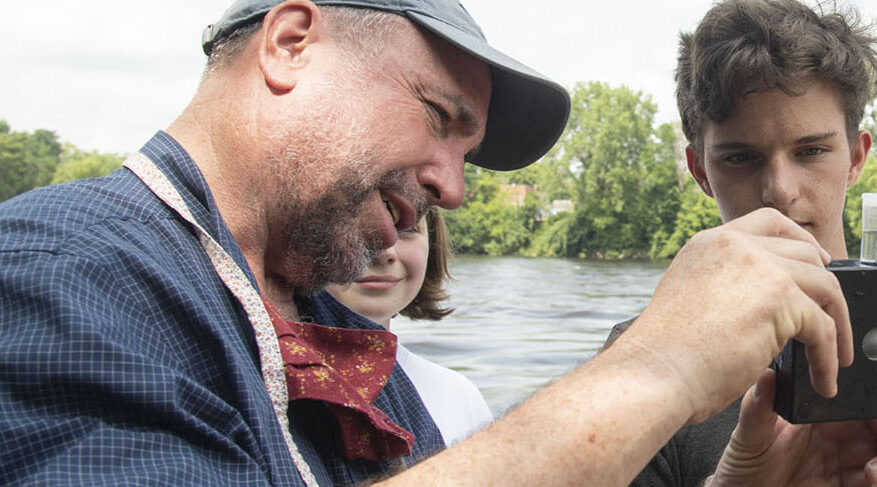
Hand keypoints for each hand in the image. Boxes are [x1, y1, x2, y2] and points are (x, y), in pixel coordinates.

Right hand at [621, 208, 852, 422]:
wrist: (655, 369)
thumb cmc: (665, 350)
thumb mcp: (691, 296)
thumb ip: (724, 285)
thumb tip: (762, 302)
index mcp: (709, 242)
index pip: (769, 222)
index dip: (801, 240)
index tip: (817, 260)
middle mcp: (735, 246)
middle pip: (805, 253)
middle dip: (826, 287)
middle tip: (832, 315)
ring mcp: (761, 268)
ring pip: (825, 287)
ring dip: (836, 325)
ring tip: (834, 358)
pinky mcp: (781, 299)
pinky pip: (823, 328)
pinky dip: (829, 359)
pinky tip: (823, 380)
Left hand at [709, 369, 876, 485]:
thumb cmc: (743, 466)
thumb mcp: (747, 437)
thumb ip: (757, 408)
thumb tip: (767, 376)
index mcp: (816, 415)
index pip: (853, 398)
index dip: (869, 397)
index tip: (871, 406)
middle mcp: (836, 436)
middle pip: (873, 423)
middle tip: (876, 434)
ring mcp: (844, 462)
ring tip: (871, 469)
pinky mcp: (846, 486)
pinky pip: (872, 481)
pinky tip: (869, 477)